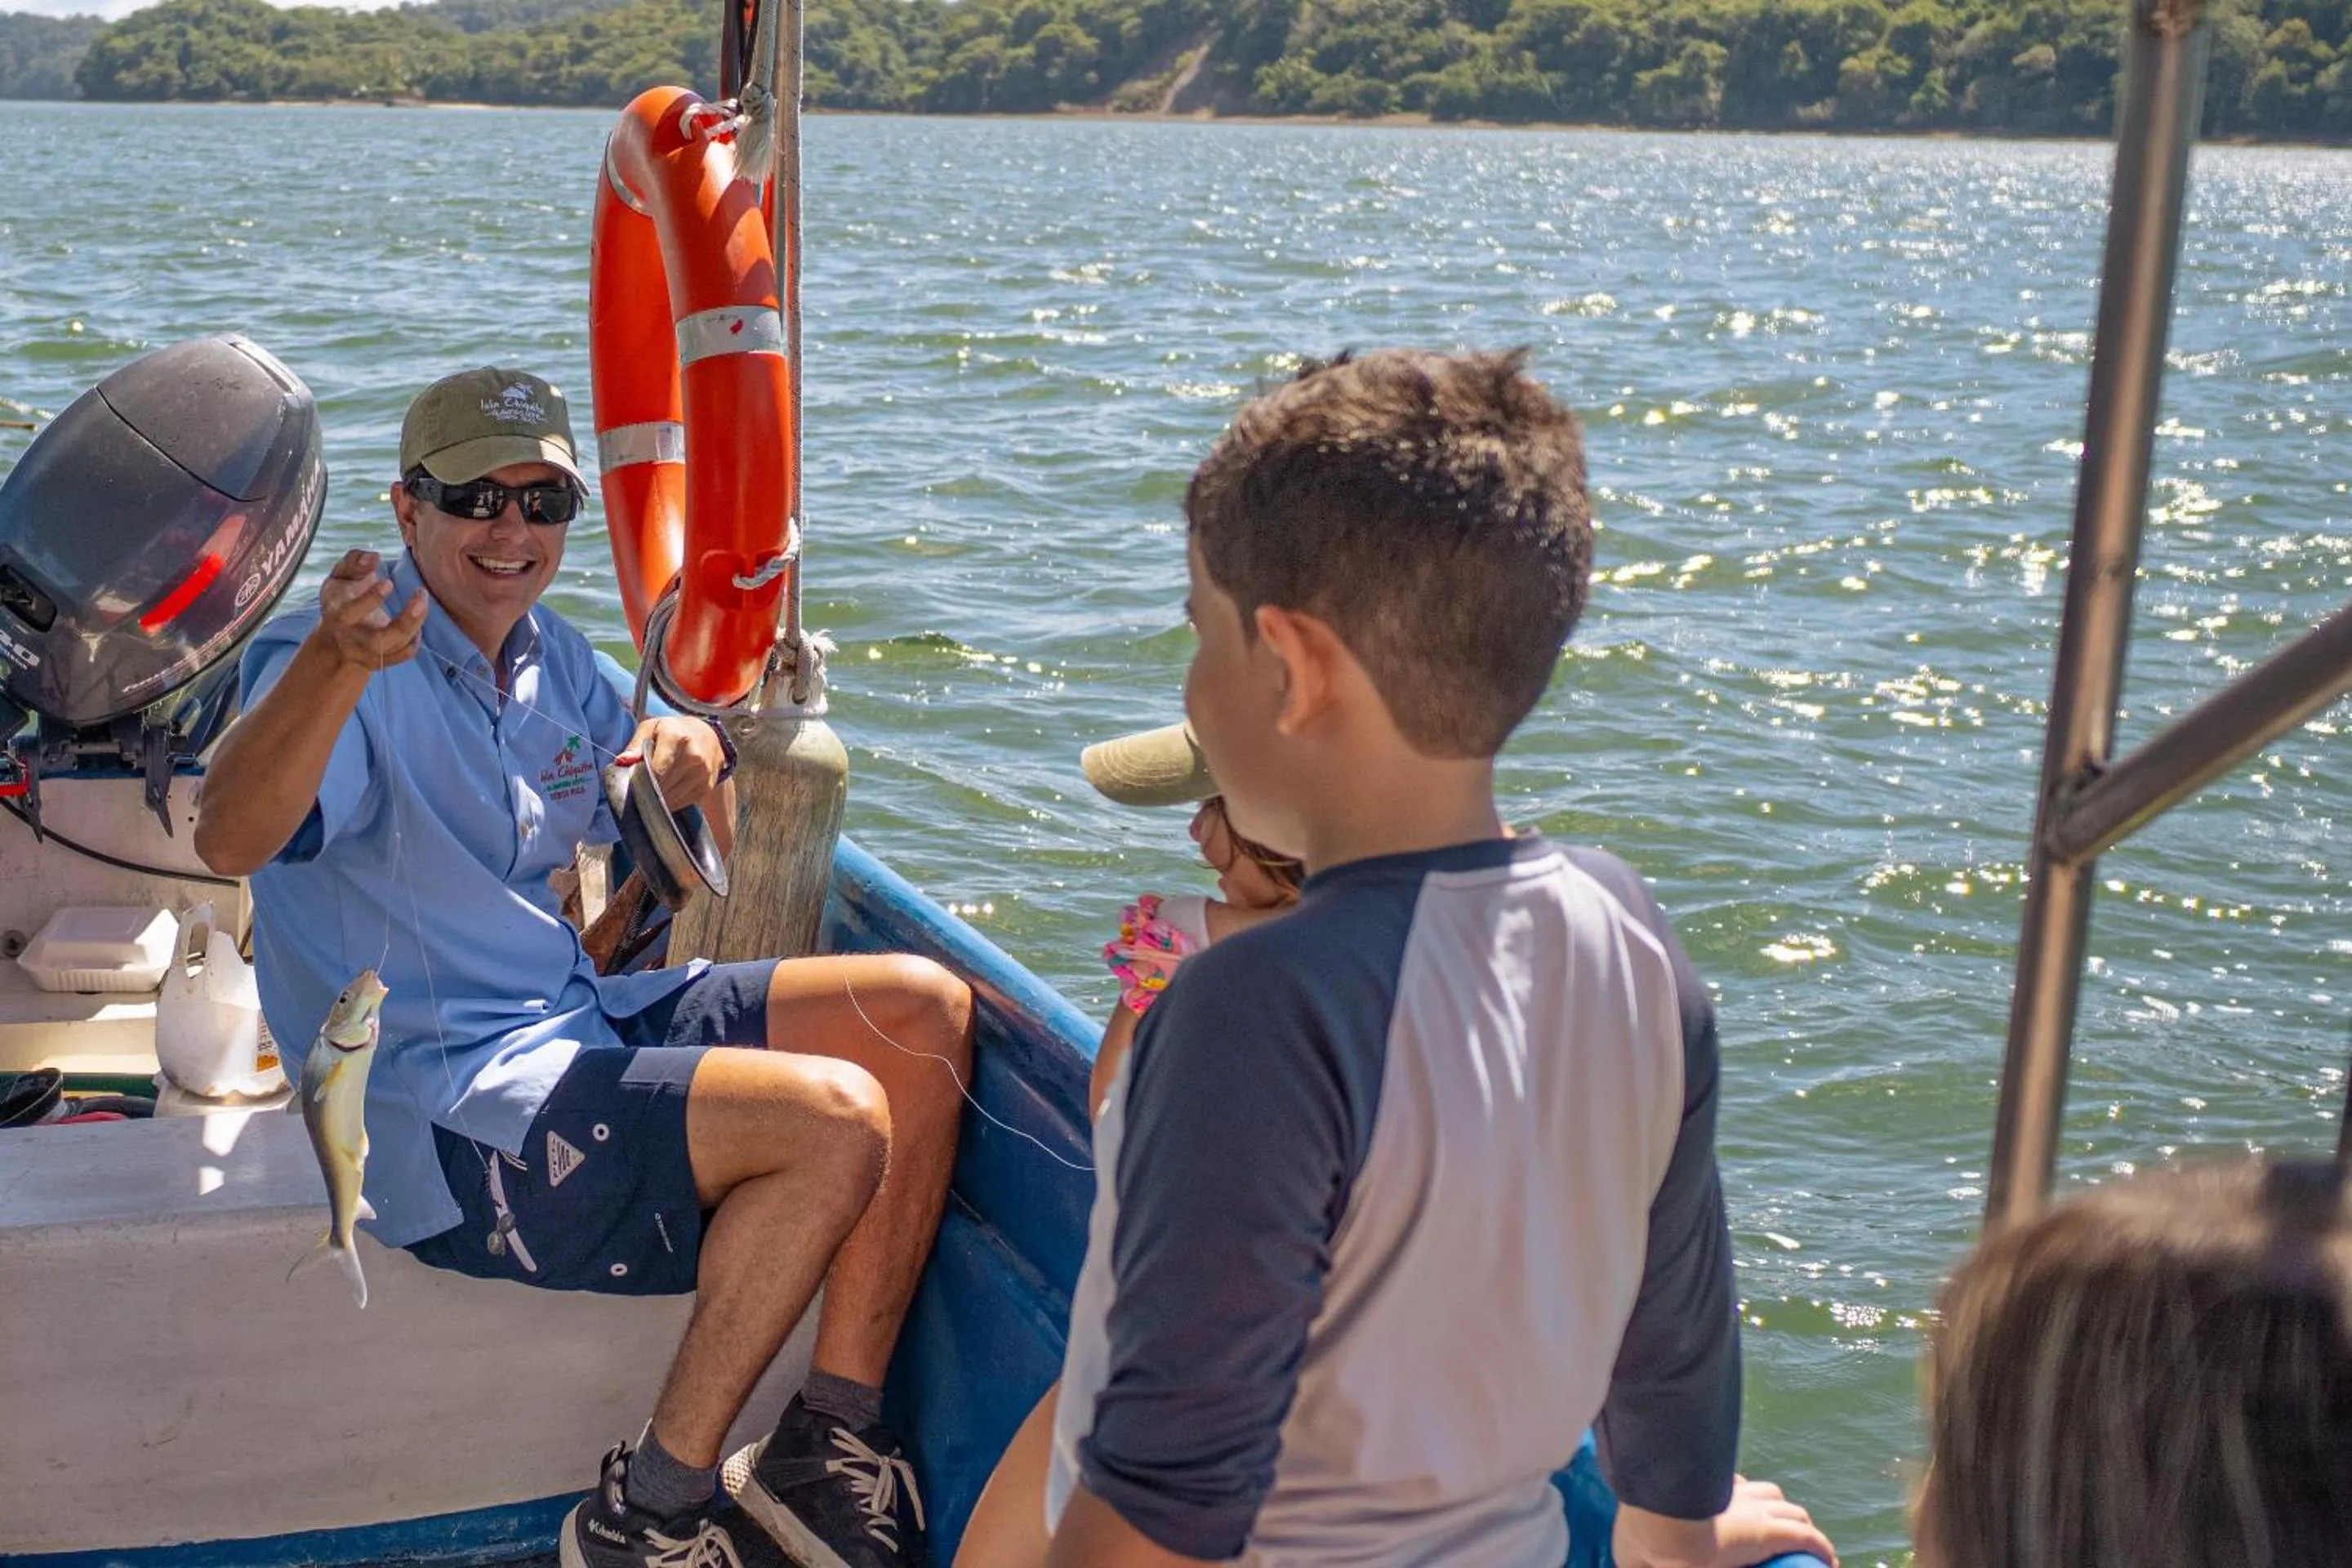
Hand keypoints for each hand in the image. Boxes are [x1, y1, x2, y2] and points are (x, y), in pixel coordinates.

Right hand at [312, 549, 426, 673]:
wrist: (336, 639)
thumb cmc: (341, 599)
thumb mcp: (339, 578)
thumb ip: (353, 564)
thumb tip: (374, 557)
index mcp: (339, 616)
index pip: (352, 611)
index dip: (371, 598)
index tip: (389, 582)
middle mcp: (353, 639)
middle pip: (379, 641)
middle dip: (405, 621)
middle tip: (420, 594)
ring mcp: (370, 653)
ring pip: (396, 648)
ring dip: (415, 623)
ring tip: (421, 597)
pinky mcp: (384, 661)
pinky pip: (404, 654)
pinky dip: (415, 638)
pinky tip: (416, 618)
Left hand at [621, 716, 725, 812]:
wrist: (707, 736)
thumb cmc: (673, 731)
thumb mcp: (651, 728)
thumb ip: (635, 745)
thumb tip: (621, 762)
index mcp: (677, 737)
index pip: (656, 770)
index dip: (641, 780)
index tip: (632, 782)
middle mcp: (694, 756)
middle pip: (662, 785)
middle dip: (647, 788)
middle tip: (639, 784)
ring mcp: (703, 774)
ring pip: (670, 797)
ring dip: (657, 797)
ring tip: (653, 787)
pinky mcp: (707, 788)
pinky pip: (680, 803)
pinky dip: (669, 800)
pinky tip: (667, 789)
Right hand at [1614, 1481, 1837, 1567]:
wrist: (1663, 1534)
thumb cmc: (1646, 1540)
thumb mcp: (1633, 1552)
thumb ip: (1638, 1559)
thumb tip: (1633, 1566)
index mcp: (1703, 1496)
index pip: (1734, 1489)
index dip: (1741, 1500)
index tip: (1738, 1516)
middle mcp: (1732, 1496)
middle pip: (1767, 1495)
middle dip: (1774, 1510)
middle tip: (1775, 1532)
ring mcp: (1753, 1512)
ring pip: (1790, 1511)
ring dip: (1797, 1525)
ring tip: (1799, 1546)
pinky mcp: (1769, 1533)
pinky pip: (1807, 1537)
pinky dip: (1820, 1548)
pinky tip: (1828, 1561)